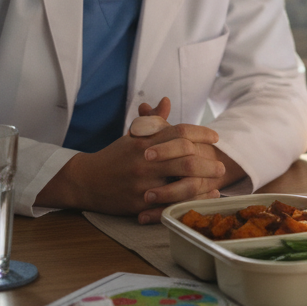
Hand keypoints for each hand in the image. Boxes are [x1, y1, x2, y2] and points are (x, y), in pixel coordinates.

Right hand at [38, 98, 238, 222]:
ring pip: (181, 183)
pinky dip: (189, 202)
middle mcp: (145, 161)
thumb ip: (152, 121)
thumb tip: (166, 101)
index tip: (215, 137)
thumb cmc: (114, 157)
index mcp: (145, 142)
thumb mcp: (132, 136)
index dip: (201, 133)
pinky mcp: (139, 204)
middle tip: (221, 165)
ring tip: (217, 183)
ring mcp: (142, 183)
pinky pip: (170, 204)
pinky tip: (201, 199)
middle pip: (185, 158)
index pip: (180, 132)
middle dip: (208, 162)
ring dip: (203, 183)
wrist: (85, 180)